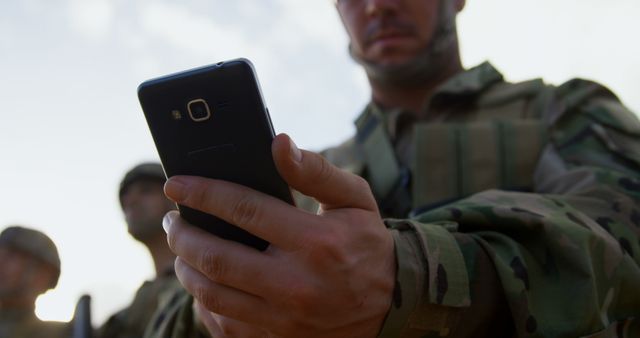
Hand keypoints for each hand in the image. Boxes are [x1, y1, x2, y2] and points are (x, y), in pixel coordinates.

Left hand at [163, 133, 395, 337]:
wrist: (391, 303)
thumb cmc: (367, 244)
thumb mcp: (354, 199)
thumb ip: (316, 170)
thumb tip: (278, 143)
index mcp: (315, 241)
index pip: (244, 210)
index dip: (203, 193)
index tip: (176, 183)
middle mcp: (296, 282)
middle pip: (217, 257)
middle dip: (183, 235)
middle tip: (173, 219)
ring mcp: (285, 317)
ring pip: (213, 294)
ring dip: (185, 268)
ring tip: (181, 248)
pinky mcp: (278, 337)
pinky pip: (225, 323)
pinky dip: (204, 302)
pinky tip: (202, 281)